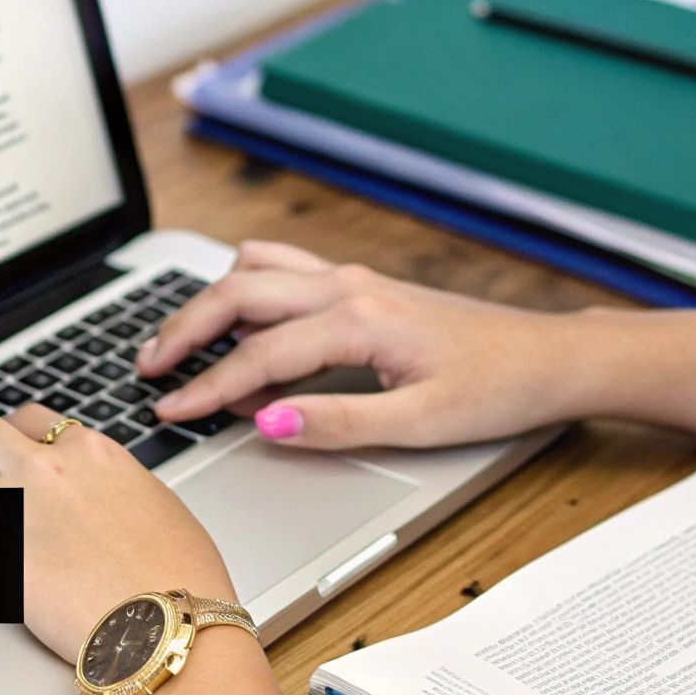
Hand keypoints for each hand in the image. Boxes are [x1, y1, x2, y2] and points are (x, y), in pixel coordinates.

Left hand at [0, 404, 235, 662]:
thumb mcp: (154, 504)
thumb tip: (99, 493)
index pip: (28, 419)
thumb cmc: (178, 578)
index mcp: (91, 452)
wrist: (166, 626)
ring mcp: (12, 505)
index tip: (7, 460)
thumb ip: (113, 484)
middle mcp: (46, 467)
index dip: (11, 441)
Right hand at [139, 240, 581, 449]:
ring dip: (210, 301)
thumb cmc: (497, 388)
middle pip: (239, 294)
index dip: (207, 388)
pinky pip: (285, 270)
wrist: (549, 358)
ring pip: (257, 271)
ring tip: (177, 340)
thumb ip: (338, 422)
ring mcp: (354, 280)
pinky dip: (247, 288)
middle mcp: (348, 287)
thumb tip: (269, 424)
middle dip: (185, 329)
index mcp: (357, 320)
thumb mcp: (420, 424)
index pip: (258, 357)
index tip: (169, 412)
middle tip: (146, 367)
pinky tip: (239, 320)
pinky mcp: (363, 286)